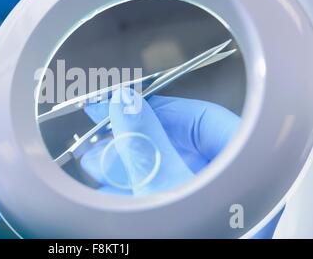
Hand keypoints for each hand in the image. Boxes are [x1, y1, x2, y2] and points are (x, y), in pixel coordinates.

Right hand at [81, 88, 279, 236]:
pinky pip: (161, 191)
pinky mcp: (192, 216)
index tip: (123, 103)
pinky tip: (108, 183)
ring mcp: (210, 202)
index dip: (158, 107)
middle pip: (180, 144)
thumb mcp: (164, 190)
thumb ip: (145, 142)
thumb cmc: (193, 237)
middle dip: (133, 137)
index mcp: (243, 169)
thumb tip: (125, 101)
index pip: (202, 119)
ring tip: (94, 160)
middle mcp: (231, 183)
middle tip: (100, 130)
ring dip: (128, 161)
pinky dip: (135, 185)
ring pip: (166, 168)